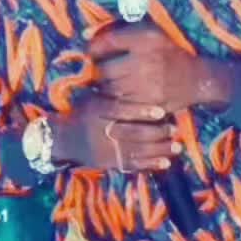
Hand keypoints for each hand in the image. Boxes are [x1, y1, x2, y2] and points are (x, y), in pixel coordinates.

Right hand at [50, 93, 176, 172]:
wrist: (63, 140)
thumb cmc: (82, 114)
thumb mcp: (91, 98)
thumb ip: (109, 90)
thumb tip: (128, 75)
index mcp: (97, 111)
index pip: (120, 110)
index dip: (141, 111)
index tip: (161, 111)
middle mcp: (102, 131)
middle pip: (133, 133)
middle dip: (156, 132)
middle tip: (174, 129)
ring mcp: (107, 150)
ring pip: (136, 151)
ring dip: (159, 149)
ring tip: (177, 145)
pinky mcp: (110, 163)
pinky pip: (132, 166)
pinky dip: (150, 165)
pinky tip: (166, 163)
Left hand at [88, 22, 232, 112]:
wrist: (198, 79)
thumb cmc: (170, 53)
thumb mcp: (150, 34)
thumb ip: (120, 32)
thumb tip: (84, 35)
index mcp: (147, 38)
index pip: (107, 42)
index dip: (93, 49)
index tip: (91, 53)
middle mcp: (147, 60)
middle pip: (104, 69)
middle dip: (99, 71)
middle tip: (102, 71)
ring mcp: (148, 84)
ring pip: (110, 89)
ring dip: (106, 87)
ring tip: (114, 82)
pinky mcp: (150, 103)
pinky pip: (122, 104)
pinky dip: (117, 101)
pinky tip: (121, 95)